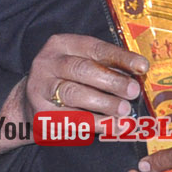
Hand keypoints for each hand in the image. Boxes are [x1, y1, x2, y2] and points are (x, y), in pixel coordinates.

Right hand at [0, 34, 146, 153]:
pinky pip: (70, 118)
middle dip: (112, 81)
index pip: (95, 48)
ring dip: (104, 104)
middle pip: (82, 70)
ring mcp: (40, 88)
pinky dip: (95, 123)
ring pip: (74, 94)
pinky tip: (112, 126)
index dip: (121, 57)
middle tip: (133, 92)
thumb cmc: (67, 79)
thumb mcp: (83, 63)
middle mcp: (47, 63)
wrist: (28, 103)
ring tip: (125, 111)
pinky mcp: (40, 113)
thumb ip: (108, 65)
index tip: (143, 67)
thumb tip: (139, 74)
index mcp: (62, 45)